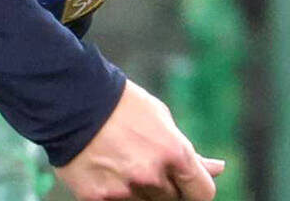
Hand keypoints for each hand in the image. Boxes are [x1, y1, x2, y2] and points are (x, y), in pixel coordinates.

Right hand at [54, 79, 223, 200]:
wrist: (70, 98)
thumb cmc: (121, 104)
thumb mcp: (160, 119)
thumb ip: (189, 151)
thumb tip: (219, 169)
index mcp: (174, 153)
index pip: (203, 194)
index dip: (195, 189)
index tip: (185, 183)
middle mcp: (152, 176)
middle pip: (172, 200)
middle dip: (163, 184)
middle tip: (142, 159)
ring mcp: (125, 190)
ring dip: (138, 189)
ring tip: (120, 159)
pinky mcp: (98, 198)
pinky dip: (112, 191)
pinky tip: (103, 167)